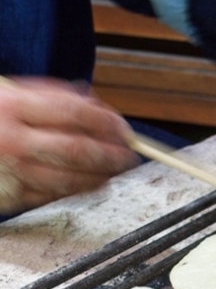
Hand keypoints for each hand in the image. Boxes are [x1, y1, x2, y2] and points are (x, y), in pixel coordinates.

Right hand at [0, 79, 139, 213]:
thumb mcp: (3, 90)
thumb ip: (48, 94)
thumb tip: (93, 105)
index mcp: (10, 106)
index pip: (73, 113)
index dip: (106, 122)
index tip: (123, 127)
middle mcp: (10, 141)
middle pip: (78, 151)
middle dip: (112, 154)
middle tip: (130, 154)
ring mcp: (9, 173)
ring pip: (70, 179)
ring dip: (102, 175)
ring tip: (117, 169)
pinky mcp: (7, 197)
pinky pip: (53, 195)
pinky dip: (78, 190)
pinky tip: (93, 184)